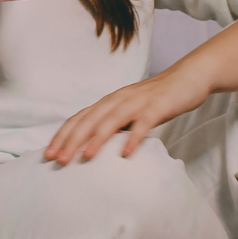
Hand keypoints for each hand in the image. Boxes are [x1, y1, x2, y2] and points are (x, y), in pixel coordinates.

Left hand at [44, 2, 237, 164]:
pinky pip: (143, 123)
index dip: (62, 136)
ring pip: (110, 120)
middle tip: (57, 160)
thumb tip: (92, 147)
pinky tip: (125, 153)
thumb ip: (113, 126)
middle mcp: (117, 100)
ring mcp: (136, 102)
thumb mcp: (130, 112)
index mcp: (108, 102)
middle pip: (88, 120)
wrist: (189, 78)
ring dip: (95, 138)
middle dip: (70, 140)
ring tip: (83, 157)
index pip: (78, 119)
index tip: (48, 154)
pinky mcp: (157, 107)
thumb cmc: (156, 99)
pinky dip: (133, 137)